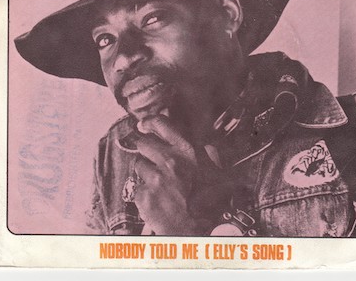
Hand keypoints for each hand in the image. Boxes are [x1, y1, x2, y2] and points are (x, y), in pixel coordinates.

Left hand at [133, 114, 205, 234]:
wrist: (201, 233)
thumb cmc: (211, 204)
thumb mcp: (218, 173)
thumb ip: (211, 155)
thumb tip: (206, 147)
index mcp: (187, 151)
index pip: (160, 124)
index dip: (149, 122)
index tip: (144, 124)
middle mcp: (169, 160)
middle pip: (143, 143)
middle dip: (146, 150)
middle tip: (152, 159)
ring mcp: (155, 178)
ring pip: (138, 165)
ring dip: (145, 172)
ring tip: (158, 185)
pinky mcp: (144, 195)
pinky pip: (137, 187)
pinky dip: (144, 192)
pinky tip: (156, 200)